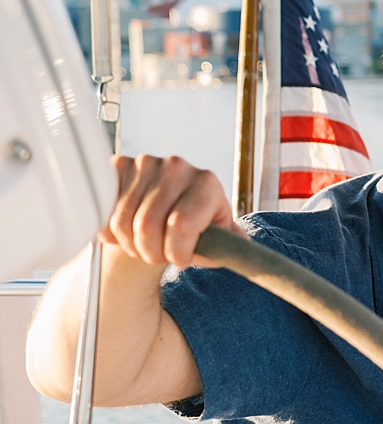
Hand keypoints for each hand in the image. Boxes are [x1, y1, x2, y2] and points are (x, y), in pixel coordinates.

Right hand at [100, 155, 242, 266]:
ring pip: (122, 222)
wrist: (165, 211)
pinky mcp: (118, 165)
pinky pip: (103, 209)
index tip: (180, 261)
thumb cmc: (196, 229)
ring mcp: (145, 163)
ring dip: (130, 245)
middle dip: (151, 253)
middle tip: (157, 257)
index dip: (177, 253)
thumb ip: (229, 247)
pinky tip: (125, 231)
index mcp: (207, 183)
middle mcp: (177, 167)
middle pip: (147, 226)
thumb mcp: (218, 239)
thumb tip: (239, 249)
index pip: (182, 225)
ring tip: (143, 246)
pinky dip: (110, 231)